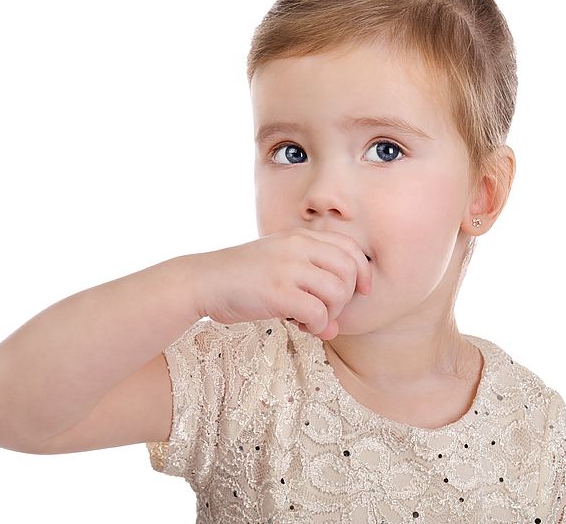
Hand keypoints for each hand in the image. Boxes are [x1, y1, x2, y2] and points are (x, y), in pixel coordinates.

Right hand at [195, 229, 371, 339]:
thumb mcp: (277, 265)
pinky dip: (316, 325)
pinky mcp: (278, 291)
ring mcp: (288, 267)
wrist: (202, 281)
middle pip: (350, 270)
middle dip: (346, 298)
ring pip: (338, 292)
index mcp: (299, 236)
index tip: (361, 292)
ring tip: (309, 318)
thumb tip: (333, 329)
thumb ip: (309, 288)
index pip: (349, 247)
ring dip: (330, 313)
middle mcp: (297, 246)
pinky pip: (318, 312)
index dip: (362, 271)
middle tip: (325, 310)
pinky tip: (299, 325)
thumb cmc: (240, 279)